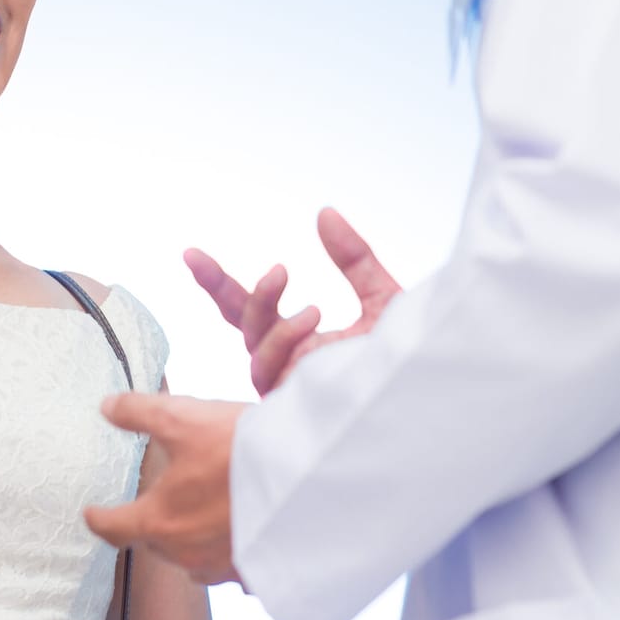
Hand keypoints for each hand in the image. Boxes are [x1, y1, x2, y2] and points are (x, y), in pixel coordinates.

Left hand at [83, 394, 246, 584]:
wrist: (306, 478)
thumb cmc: (239, 449)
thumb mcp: (181, 418)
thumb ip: (137, 414)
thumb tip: (106, 408)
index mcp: (160, 521)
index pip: (114, 528)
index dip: (98, 519)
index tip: (91, 515)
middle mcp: (186, 553)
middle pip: (154, 543)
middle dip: (150, 525)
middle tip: (155, 502)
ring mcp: (222, 568)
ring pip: (192, 560)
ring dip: (189, 541)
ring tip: (198, 518)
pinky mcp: (256, 572)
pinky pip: (232, 570)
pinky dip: (229, 553)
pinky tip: (241, 535)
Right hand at [187, 208, 402, 394]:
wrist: (430, 402)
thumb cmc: (410, 361)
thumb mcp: (383, 297)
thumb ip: (354, 260)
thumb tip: (324, 213)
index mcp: (302, 341)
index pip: (252, 310)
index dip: (220, 283)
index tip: (190, 254)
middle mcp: (289, 363)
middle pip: (239, 323)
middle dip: (215, 288)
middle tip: (193, 255)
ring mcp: (288, 385)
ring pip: (255, 345)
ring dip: (268, 311)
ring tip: (309, 300)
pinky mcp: (290, 405)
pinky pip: (270, 367)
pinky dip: (286, 339)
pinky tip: (313, 318)